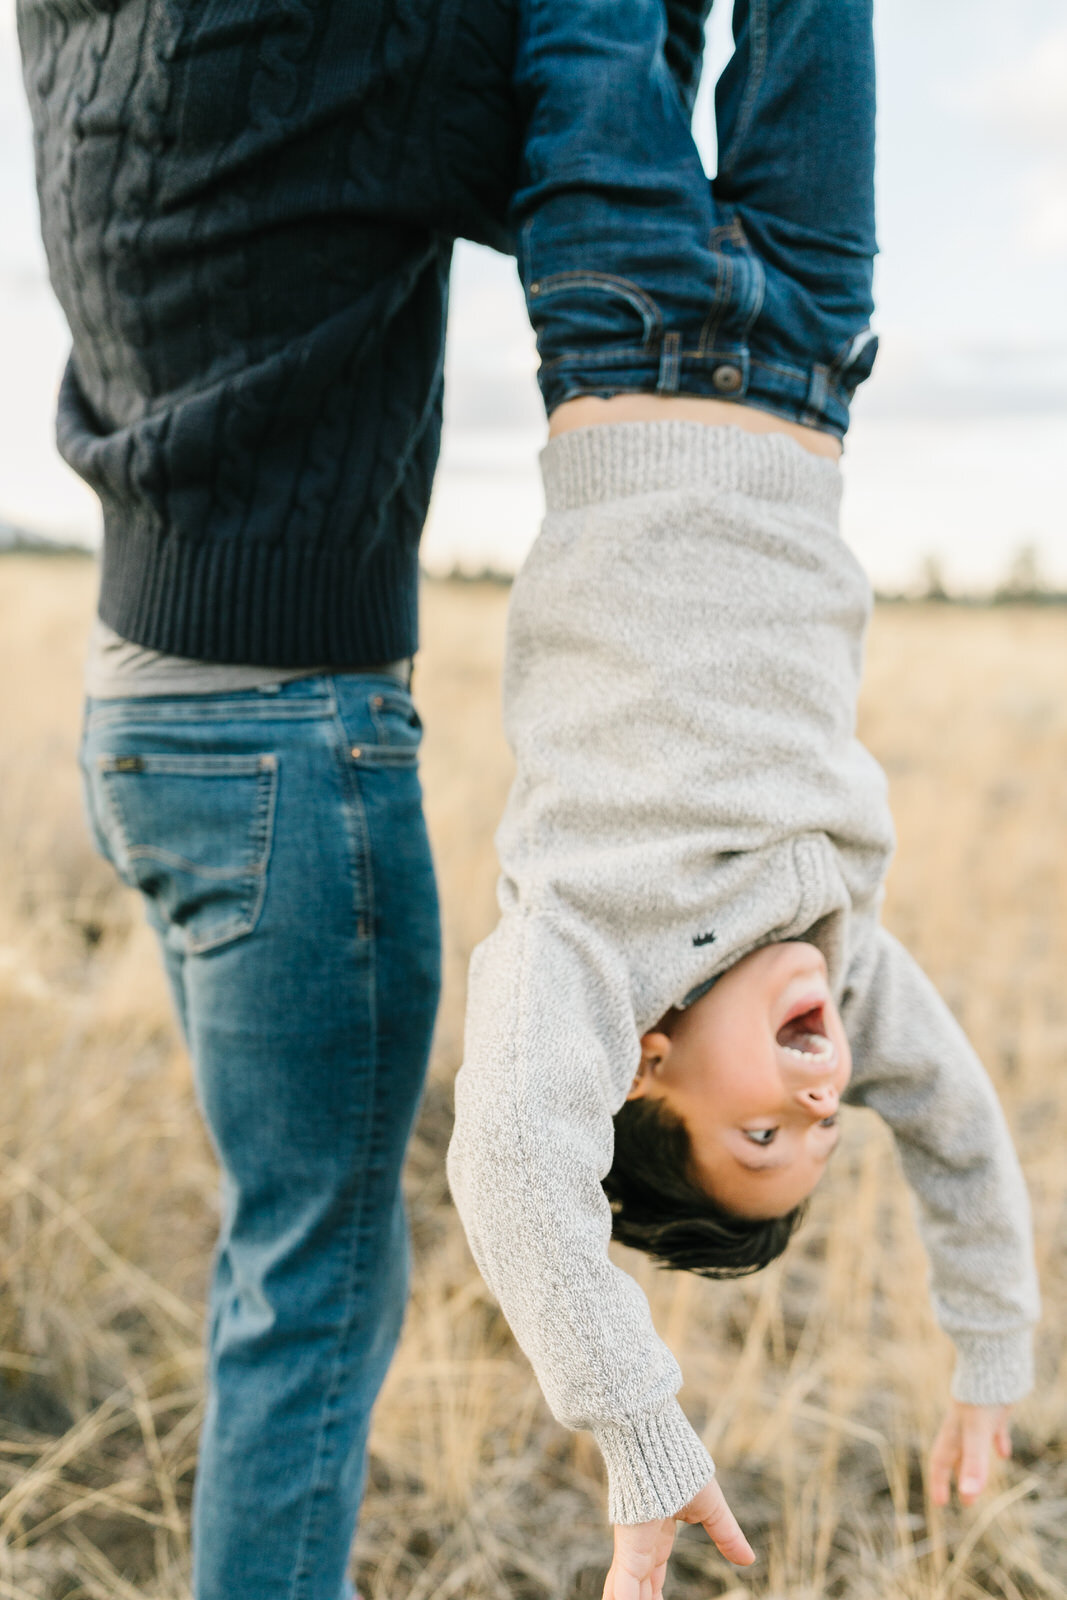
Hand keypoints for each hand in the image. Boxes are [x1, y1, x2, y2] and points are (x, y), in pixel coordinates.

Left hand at [602, 1476, 754, 1599]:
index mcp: (655, 1537)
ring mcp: (631, 1548)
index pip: (650, 1577)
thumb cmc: (679, 1463)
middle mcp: (639, 1547)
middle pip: (636, 1591)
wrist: (656, 1440)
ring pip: (625, 1593)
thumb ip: (726, 1535)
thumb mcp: (710, 1508)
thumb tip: (749, 1559)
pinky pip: (624, 1588)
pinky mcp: (628, 1547)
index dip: (652, 1597)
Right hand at [928, 1401, 1013, 1507]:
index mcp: (953, 1430)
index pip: (940, 1460)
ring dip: (974, 1462)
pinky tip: (1004, 1452)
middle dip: (958, 1476)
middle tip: (965, 1500)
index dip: (939, 1482)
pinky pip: (995, 1430)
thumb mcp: (977, 1431)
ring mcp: (979, 1415)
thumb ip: (974, 1462)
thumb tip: (969, 1494)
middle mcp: (963, 1424)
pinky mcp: (995, 1408)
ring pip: (973, 1444)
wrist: (994, 1357)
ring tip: (978, 1479)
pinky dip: (998, 1442)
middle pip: (956, 1454)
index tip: (940, 1504)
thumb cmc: (982, 1393)